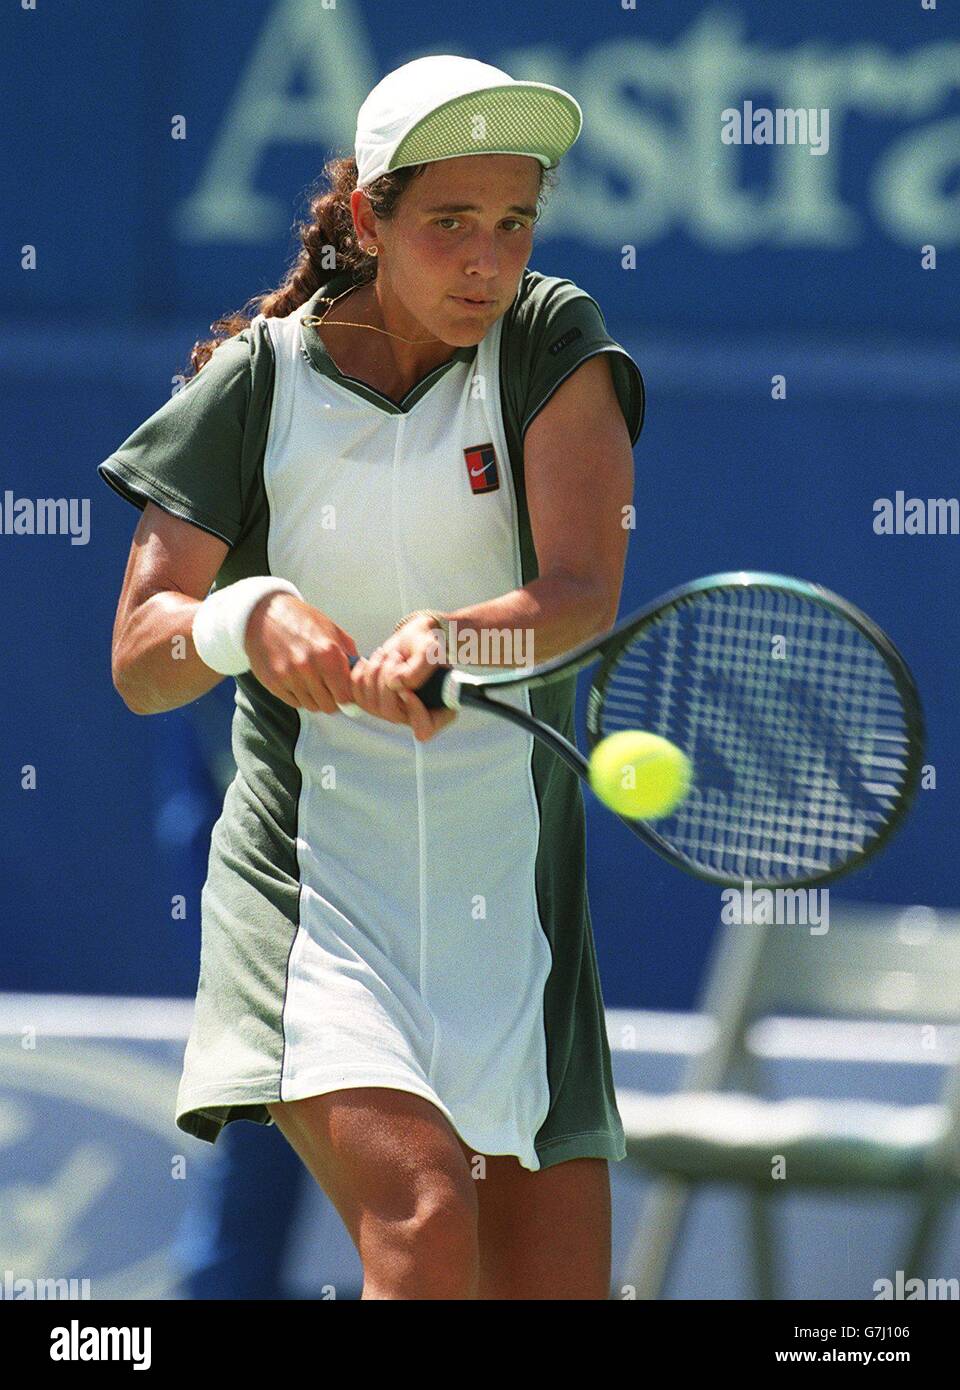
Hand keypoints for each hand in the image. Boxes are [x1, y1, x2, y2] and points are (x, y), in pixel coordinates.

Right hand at [243, 592, 357, 712]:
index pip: (345, 696)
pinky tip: (298, 680)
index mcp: (328, 653)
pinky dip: (299, 696)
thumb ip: (350, 656)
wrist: (265, 615)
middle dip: (332, 699)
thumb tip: (361, 678)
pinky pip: (294, 703)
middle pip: (328, 706)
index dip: (348, 698)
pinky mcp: (273, 683)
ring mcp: (288, 676)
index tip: (346, 695)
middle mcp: (308, 667)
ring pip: (311, 706)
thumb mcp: (332, 631)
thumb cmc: (301, 620)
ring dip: (315, 698)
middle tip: (329, 688)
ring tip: (312, 681)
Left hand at [350, 614, 457, 742]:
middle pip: (390, 712)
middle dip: (387, 680)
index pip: (424, 728)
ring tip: (387, 655)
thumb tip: (395, 684)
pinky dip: (360, 675)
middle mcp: (414, 716)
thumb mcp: (431, 651)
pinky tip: (369, 661)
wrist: (412, 640)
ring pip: (371, 705)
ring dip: (375, 673)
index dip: (413, 710)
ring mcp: (393, 711)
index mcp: (438, 710)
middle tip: (397, 657)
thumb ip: (419, 669)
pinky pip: (357, 697)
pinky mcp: (374, 703)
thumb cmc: (427, 645)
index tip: (406, 689)